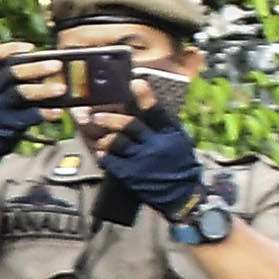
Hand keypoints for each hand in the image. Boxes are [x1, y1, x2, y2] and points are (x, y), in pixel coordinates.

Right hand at [0, 47, 50, 162]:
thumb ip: (12, 77)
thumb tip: (45, 65)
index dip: (11, 49)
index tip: (31, 48)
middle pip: (10, 73)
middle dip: (35, 68)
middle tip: (57, 64)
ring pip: (19, 93)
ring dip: (42, 90)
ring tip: (61, 88)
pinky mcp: (9, 124)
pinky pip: (28, 117)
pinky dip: (44, 113)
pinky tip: (57, 112)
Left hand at [98, 104, 207, 218]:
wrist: (183, 196)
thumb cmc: (179, 165)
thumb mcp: (179, 142)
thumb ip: (162, 126)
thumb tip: (144, 106)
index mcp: (171, 134)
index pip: (157, 112)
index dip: (145, 97)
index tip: (135, 82)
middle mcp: (157, 145)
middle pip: (131, 126)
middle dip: (111, 118)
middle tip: (96, 114)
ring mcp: (143, 161)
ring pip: (117, 143)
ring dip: (104, 138)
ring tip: (97, 135)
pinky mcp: (132, 176)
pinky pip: (112, 162)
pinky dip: (104, 156)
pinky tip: (101, 153)